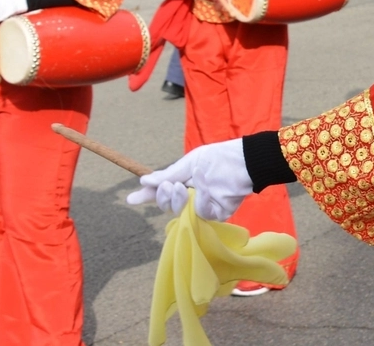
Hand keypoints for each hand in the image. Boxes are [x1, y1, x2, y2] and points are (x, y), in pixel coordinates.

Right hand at [126, 139, 252, 220]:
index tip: (131, 199)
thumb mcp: (190, 163)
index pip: (162, 192)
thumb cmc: (217, 158)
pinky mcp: (216, 214)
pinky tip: (203, 189)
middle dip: (163, 197)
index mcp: (183, 182)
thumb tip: (144, 181)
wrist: (242, 161)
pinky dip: (199, 202)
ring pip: (181, 212)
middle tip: (169, 186)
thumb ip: (168, 174)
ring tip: (181, 187)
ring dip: (178, 200)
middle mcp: (191, 196)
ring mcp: (202, 206)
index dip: (147, 196)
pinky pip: (200, 214)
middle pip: (168, 205)